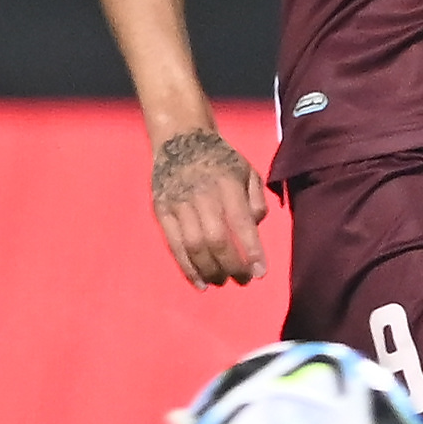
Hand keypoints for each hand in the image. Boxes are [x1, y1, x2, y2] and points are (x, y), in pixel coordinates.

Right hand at [149, 125, 267, 287]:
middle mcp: (201, 195)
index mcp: (227, 183)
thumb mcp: (247, 169)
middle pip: (216, 239)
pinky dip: (187, 268)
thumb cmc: (220, 159)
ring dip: (210, 270)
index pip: (241, 222)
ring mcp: (178, 204)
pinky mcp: (161, 212)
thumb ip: (256, 199)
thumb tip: (255, 227)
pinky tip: (201, 283)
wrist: (179, 140)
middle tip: (244, 280)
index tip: (261, 273)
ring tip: (223, 282)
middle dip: (232, 266)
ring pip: (194, 246)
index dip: (251, 251)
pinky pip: (174, 246)